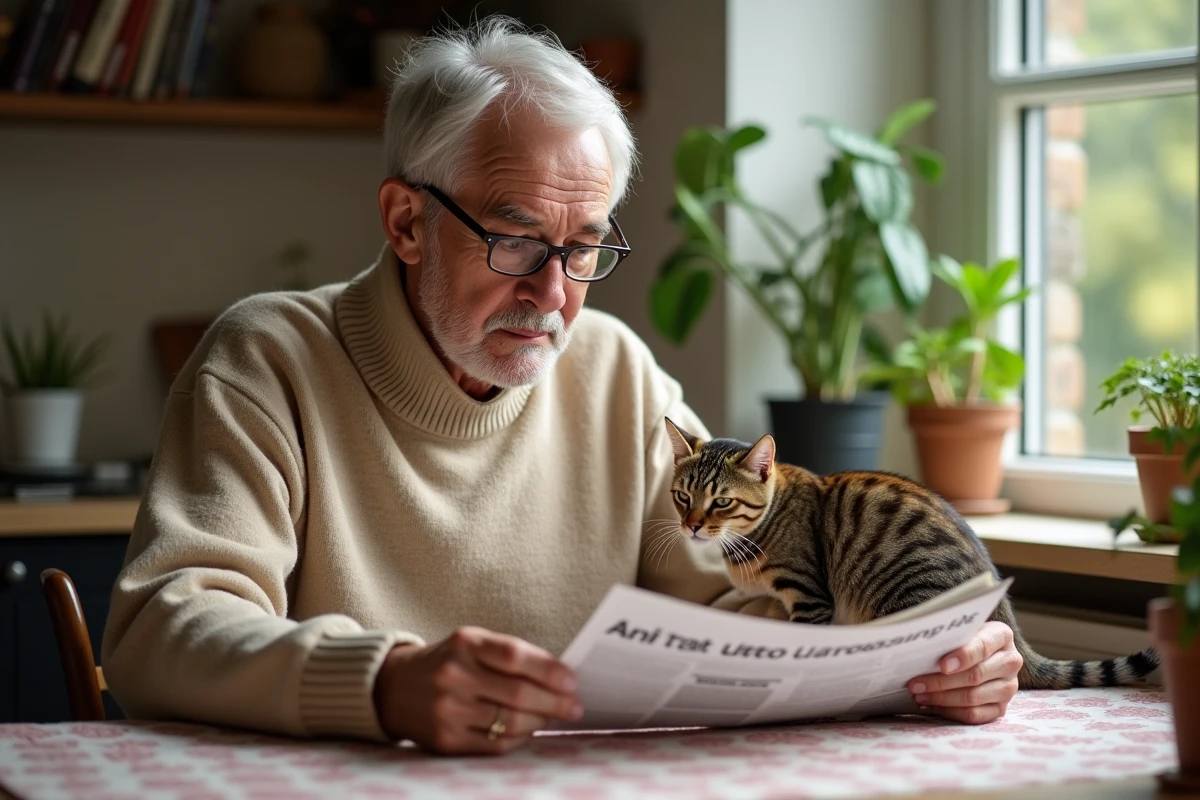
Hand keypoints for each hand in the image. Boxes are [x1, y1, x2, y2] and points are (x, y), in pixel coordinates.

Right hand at [373, 626, 582, 754]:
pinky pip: (496, 745)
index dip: (549, 670)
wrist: (394, 687)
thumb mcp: (473, 643)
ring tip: (553, 716)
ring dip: (540, 721)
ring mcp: (447, 710)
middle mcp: (453, 675)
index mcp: (465, 643)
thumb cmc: (448, 661)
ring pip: (510, 723)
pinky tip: (528, 730)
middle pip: (517, 694)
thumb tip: (560, 675)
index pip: (515, 656)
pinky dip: (519, 738)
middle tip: (575, 706)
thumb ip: (511, 654)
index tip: (572, 681)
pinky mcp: (445, 740)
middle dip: (555, 702)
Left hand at [908, 620, 1022, 723]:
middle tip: (915, 684)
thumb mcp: (960, 630)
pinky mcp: (1001, 708)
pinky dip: (951, 712)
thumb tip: (920, 647)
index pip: (983, 647)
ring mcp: (1008, 687)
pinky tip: (933, 706)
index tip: (942, 665)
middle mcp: (1010, 661)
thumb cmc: (963, 638)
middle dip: (941, 682)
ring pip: (973, 698)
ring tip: (919, 695)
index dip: (963, 657)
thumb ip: (949, 636)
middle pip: (975, 676)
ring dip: (942, 698)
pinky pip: (975, 715)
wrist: (980, 653)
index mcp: (1001, 636)